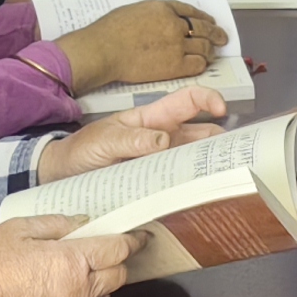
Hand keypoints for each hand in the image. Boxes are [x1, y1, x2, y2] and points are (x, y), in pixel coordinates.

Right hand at [0, 212, 145, 296]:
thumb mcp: (17, 230)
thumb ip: (55, 224)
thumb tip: (82, 222)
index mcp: (72, 261)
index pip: (118, 249)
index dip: (133, 240)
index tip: (140, 235)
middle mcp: (80, 292)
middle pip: (119, 275)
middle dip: (118, 261)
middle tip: (108, 252)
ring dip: (101, 284)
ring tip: (83, 274)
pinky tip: (62, 295)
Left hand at [32, 83, 227, 180]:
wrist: (61, 175)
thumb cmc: (81, 151)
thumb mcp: (103, 141)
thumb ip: (130, 139)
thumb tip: (163, 140)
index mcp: (151, 120)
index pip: (187, 101)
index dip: (208, 99)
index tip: (221, 110)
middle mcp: (161, 139)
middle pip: (200, 133)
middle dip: (220, 140)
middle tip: (235, 155)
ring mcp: (160, 162)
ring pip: (194, 160)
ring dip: (208, 166)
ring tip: (224, 178)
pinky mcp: (155, 183)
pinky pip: (179, 182)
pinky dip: (192, 187)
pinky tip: (200, 197)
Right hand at [60, 0, 224, 89]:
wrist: (104, 49)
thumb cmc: (110, 30)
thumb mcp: (134, 10)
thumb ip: (153, 14)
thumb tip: (160, 21)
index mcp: (163, 7)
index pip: (190, 10)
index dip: (203, 17)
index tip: (209, 21)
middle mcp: (174, 23)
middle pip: (202, 27)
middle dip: (215, 33)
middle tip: (222, 37)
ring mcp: (177, 44)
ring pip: (203, 46)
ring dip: (210, 50)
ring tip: (213, 53)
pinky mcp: (175, 65)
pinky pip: (197, 64)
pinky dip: (202, 64)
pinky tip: (202, 64)